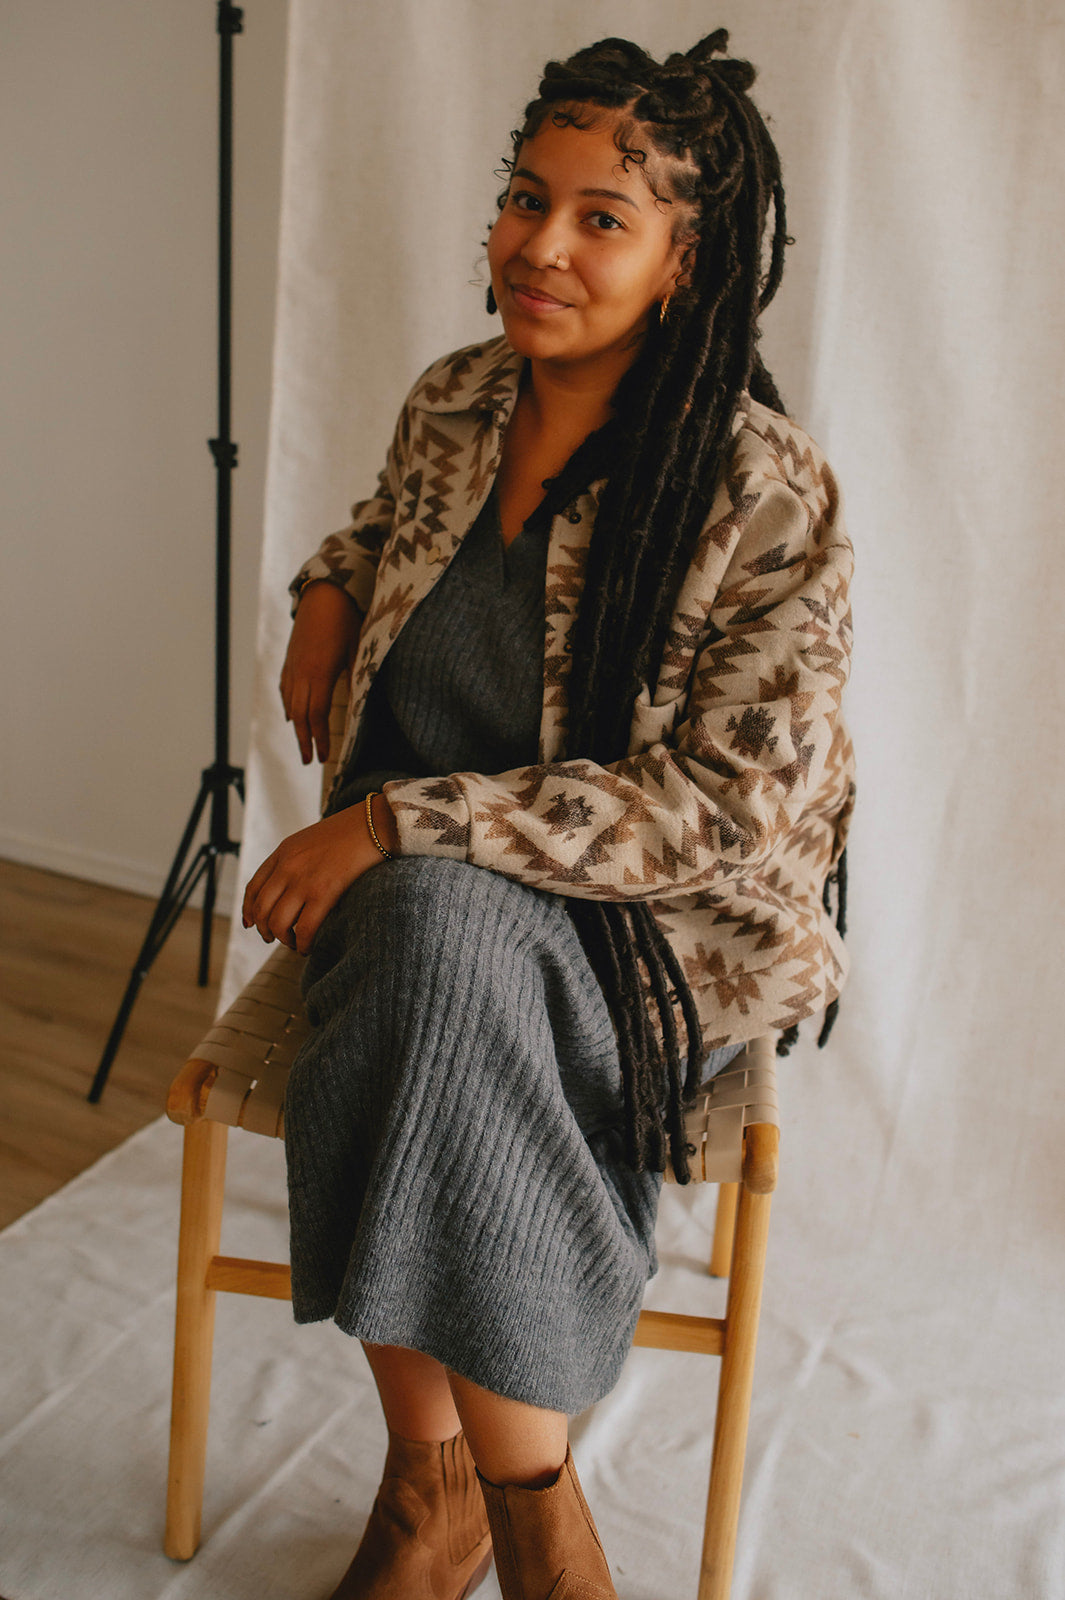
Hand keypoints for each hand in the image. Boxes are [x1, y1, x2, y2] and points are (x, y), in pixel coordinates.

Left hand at [242, 795, 398, 954]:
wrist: (374, 823)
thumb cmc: (351, 832)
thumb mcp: (312, 839)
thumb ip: (296, 859)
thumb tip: (292, 887)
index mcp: (283, 852)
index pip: (253, 888)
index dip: (248, 910)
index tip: (251, 924)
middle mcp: (287, 867)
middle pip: (262, 909)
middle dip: (264, 930)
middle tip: (274, 938)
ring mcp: (303, 880)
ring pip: (278, 923)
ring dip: (283, 939)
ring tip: (294, 944)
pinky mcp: (323, 892)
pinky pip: (304, 928)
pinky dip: (302, 944)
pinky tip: (308, 948)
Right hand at [280, 581, 361, 763]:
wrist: (324, 592)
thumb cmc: (346, 619)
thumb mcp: (357, 648)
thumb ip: (356, 676)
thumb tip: (360, 703)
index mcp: (319, 673)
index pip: (316, 715)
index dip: (319, 739)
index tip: (325, 757)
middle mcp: (301, 673)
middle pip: (299, 715)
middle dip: (304, 740)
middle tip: (308, 761)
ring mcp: (293, 665)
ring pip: (290, 703)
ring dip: (295, 726)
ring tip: (302, 743)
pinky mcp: (290, 658)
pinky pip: (284, 688)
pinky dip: (287, 705)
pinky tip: (290, 715)